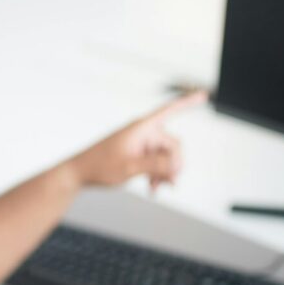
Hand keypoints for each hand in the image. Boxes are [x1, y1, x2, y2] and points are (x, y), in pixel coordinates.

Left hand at [66, 91, 207, 192]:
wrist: (79, 173)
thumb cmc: (99, 166)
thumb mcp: (129, 168)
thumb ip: (154, 165)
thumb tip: (175, 165)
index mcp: (141, 128)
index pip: (169, 110)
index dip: (187, 102)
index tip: (204, 95)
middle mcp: (143, 133)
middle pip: (173, 145)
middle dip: (173, 165)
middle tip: (169, 184)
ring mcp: (141, 143)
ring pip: (166, 157)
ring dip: (165, 173)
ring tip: (156, 188)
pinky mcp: (137, 153)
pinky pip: (156, 162)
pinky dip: (157, 174)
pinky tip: (153, 188)